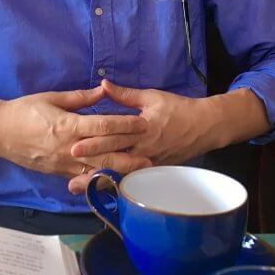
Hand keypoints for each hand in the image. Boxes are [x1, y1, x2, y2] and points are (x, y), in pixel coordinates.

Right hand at [0, 85, 151, 183]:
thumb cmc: (25, 110)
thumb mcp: (52, 97)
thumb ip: (80, 97)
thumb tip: (103, 90)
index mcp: (67, 126)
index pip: (102, 127)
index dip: (124, 125)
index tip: (142, 123)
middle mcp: (68, 148)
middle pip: (105, 153)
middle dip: (129, 154)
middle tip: (151, 154)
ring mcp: (63, 164)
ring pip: (96, 170)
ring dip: (119, 171)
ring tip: (139, 172)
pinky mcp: (58, 173)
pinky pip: (82, 178)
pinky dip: (100, 179)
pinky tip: (114, 180)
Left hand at [69, 81, 212, 182]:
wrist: (205, 126)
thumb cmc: (177, 108)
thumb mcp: (152, 96)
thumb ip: (126, 94)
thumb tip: (103, 85)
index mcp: (142, 128)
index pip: (114, 136)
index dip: (94, 141)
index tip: (74, 146)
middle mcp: (144, 148)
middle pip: (114, 156)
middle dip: (91, 162)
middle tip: (69, 168)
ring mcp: (149, 162)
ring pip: (121, 172)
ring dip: (99, 178)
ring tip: (78, 185)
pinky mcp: (155, 170)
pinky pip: (133, 178)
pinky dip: (116, 183)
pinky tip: (101, 189)